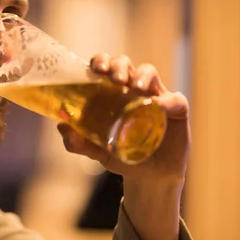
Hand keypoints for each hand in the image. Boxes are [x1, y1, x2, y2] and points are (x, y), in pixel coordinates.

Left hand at [57, 53, 189, 184]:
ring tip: (136, 88)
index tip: (96, 69)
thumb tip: (62, 126)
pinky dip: (167, 100)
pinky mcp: (177, 109)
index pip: (105, 66)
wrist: (149, 177)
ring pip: (149, 72)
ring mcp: (156, 95)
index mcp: (112, 91)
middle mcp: (132, 88)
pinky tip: (159, 106)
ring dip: (142, 76)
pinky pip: (174, 99)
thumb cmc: (121, 155)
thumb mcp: (97, 150)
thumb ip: (78, 142)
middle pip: (125, 63)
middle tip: (114, 78)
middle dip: (118, 66)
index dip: (100, 61)